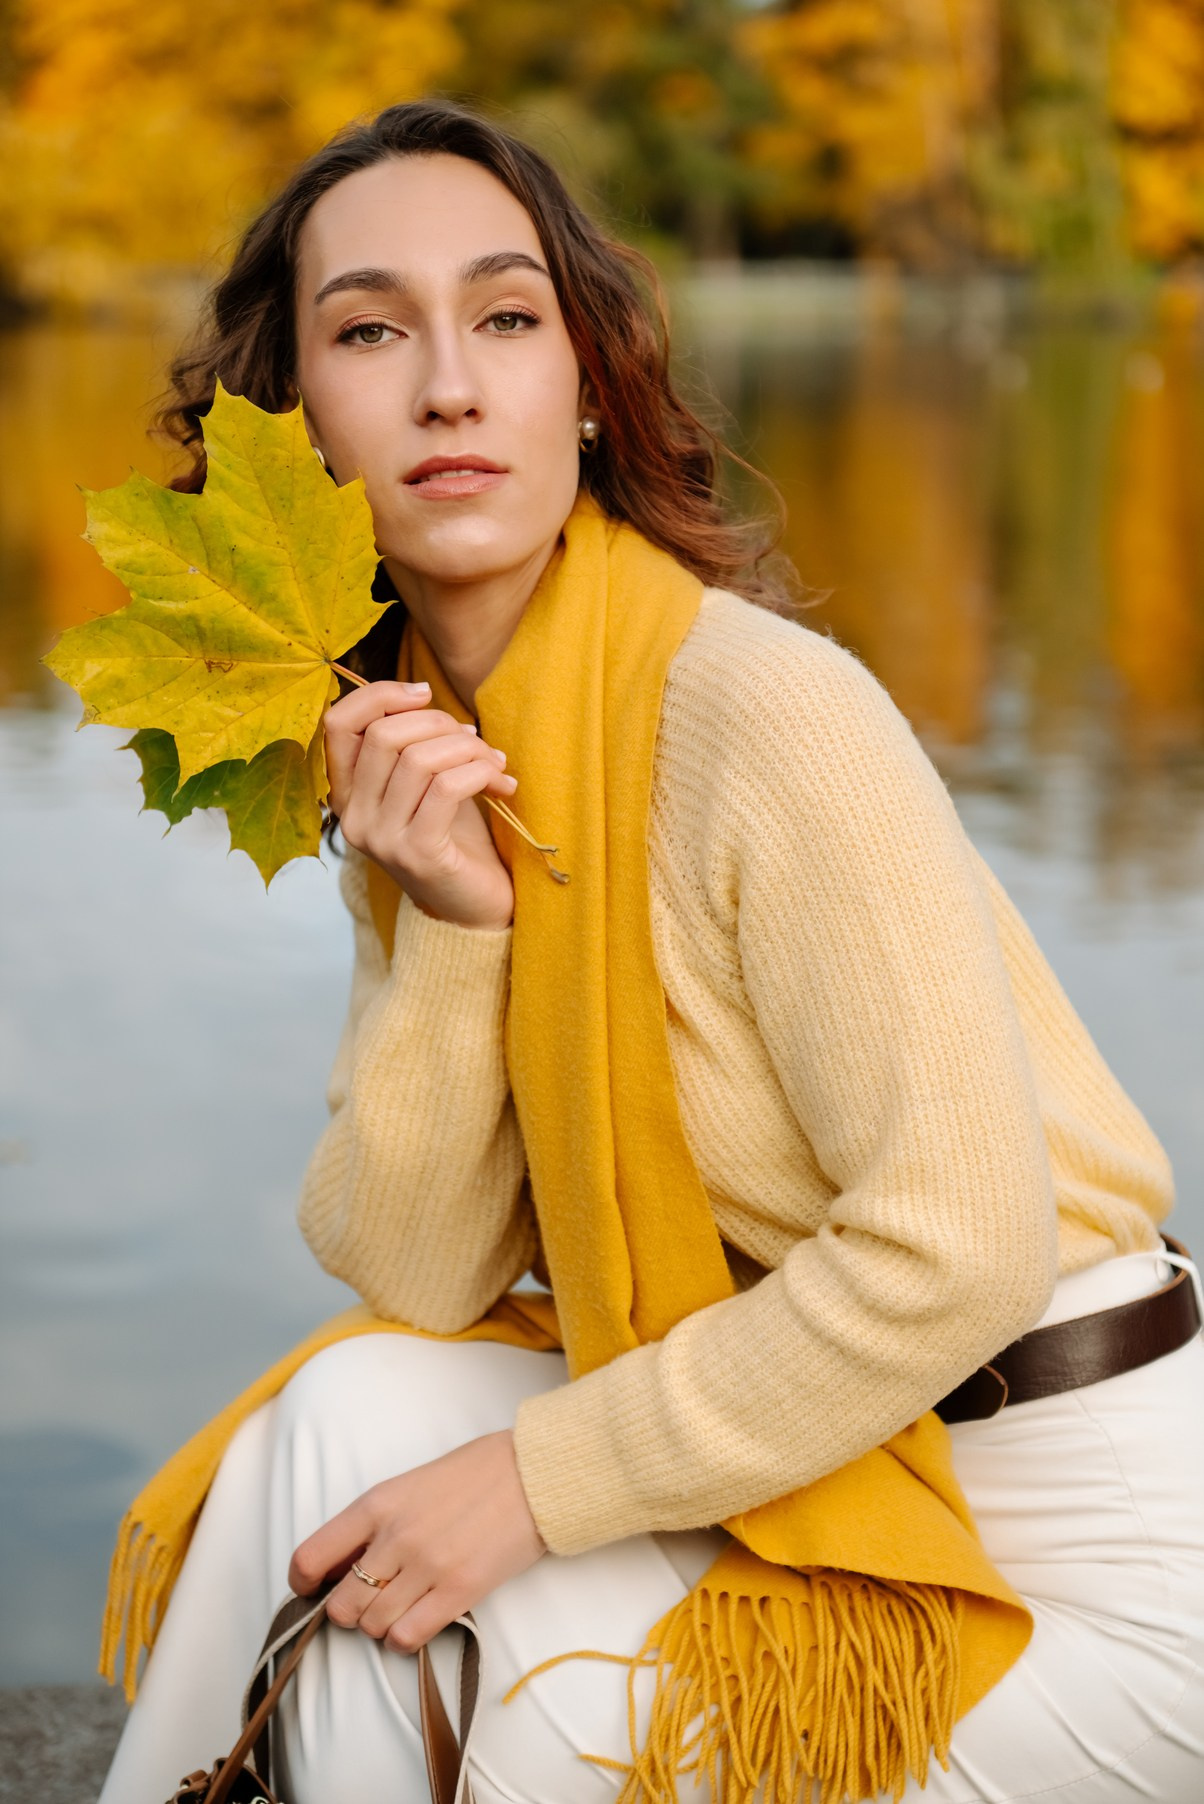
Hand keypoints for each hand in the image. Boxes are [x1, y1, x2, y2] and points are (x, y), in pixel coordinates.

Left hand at [288, 1430, 545, 1652]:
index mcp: (377, 1504)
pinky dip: (404, 1639)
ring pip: (372, 1625)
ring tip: (400, 1608)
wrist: (533, 1473)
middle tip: (368, 1602)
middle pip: (341, 1605)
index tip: (313, 1590)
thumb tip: (347, 1564)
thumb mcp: (412, 1484)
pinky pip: (407, 1637)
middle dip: (349, 1612)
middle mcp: (395, 1536)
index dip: (303, 1584)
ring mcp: (427, 1566)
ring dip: (380, 1626)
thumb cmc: (475, 1473)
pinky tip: (417, 1622)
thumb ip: (377, 1521)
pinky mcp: (459, 1591)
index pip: (311, 1556)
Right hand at [324, 680, 516, 929]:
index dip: (379, 695)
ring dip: (468, 749)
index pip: (337, 724)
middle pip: (384, 735)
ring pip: (418, 759)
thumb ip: (411, 746)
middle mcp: (354, 819)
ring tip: (495, 762)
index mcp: (348, 796)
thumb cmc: (454, 839)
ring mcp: (382, 839)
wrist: (476, 908)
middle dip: (439, 723)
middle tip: (474, 739)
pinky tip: (502, 783)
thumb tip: (422, 697)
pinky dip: (481, 772)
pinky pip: (447, 787)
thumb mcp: (425, 785)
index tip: (425, 693)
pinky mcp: (419, 853)